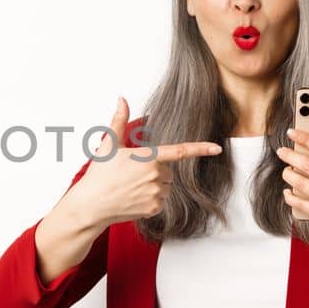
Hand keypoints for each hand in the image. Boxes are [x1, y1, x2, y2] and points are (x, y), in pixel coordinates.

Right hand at [65, 97, 223, 226]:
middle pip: (168, 172)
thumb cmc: (99, 173)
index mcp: (148, 157)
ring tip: (131, 187)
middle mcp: (155, 175)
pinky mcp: (153, 208)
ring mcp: (155, 193)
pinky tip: (133, 199)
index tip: (217, 148)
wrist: (91, 205)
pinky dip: (150, 200)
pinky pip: (160, 201)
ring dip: (154, 186)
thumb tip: (121, 99)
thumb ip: (118, 120)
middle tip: (132, 175)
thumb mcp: (108, 144)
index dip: (201, 149)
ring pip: (165, 187)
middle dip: (156, 172)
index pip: (180, 151)